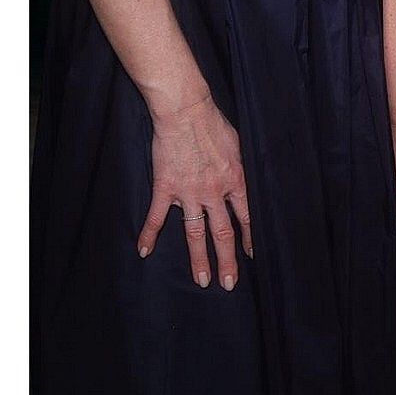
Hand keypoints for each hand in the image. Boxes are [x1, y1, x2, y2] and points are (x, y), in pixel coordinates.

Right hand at [139, 93, 251, 289]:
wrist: (185, 111)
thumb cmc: (213, 123)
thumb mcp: (238, 144)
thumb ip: (240, 167)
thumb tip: (245, 181)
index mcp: (235, 179)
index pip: (246, 217)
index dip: (249, 238)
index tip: (251, 256)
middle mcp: (214, 191)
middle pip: (223, 233)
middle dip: (227, 261)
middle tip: (228, 284)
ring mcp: (189, 192)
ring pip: (195, 233)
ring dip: (199, 259)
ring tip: (202, 280)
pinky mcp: (166, 187)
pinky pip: (157, 216)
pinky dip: (149, 234)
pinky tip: (144, 251)